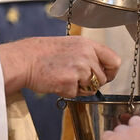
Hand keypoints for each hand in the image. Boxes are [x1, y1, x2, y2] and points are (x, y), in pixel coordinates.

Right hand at [0, 36, 119, 97]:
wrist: (24, 60)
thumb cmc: (44, 53)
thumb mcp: (71, 45)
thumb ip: (88, 54)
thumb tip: (102, 69)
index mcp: (87, 45)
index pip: (114, 60)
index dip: (112, 72)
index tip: (106, 76)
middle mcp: (86, 56)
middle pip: (103, 79)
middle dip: (92, 83)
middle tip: (76, 79)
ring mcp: (79, 69)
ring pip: (92, 89)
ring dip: (80, 88)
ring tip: (65, 78)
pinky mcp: (70, 83)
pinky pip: (76, 95)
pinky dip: (67, 92)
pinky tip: (57, 82)